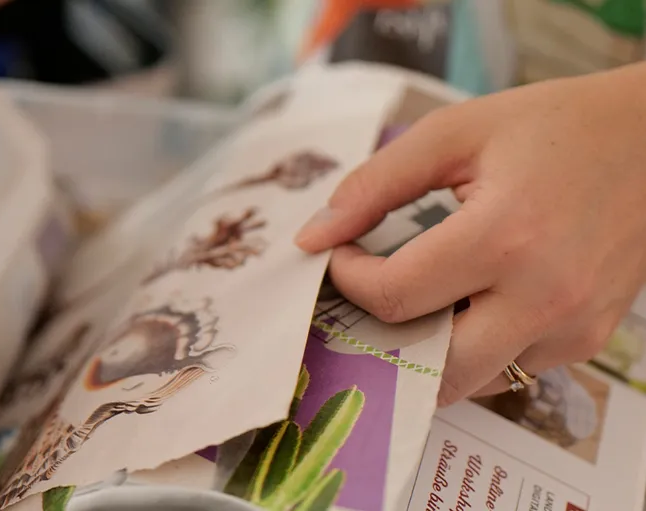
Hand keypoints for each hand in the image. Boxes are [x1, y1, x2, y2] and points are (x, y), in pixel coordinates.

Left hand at [295, 63, 645, 405]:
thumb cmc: (555, 127)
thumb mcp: (455, 133)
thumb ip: (374, 184)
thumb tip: (313, 238)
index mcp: (505, 237)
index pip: (395, 297)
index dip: (350, 280)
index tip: (343, 255)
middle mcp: (544, 297)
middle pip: (431, 369)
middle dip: (384, 339)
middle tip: (367, 299)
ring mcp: (573, 327)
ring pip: (471, 382)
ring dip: (429, 353)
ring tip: (416, 301)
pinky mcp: (589, 339)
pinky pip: (512, 371)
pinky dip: (475, 351)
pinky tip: (468, 304)